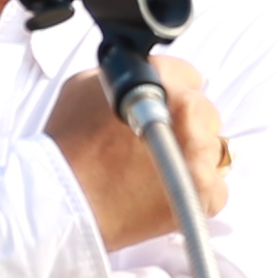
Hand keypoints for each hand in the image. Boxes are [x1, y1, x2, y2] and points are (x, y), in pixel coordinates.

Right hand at [52, 50, 226, 254]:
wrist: (61, 201)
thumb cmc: (68, 147)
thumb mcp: (86, 86)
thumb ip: (126, 76)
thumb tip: (144, 78)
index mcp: (162, 81)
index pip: (189, 76)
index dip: (172, 94)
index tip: (161, 110)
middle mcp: (186, 112)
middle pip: (205, 113)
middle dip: (184, 126)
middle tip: (153, 145)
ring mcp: (198, 153)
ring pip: (213, 149)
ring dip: (191, 158)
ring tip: (156, 172)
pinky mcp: (203, 192)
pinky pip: (216, 187)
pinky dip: (195, 192)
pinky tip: (165, 193)